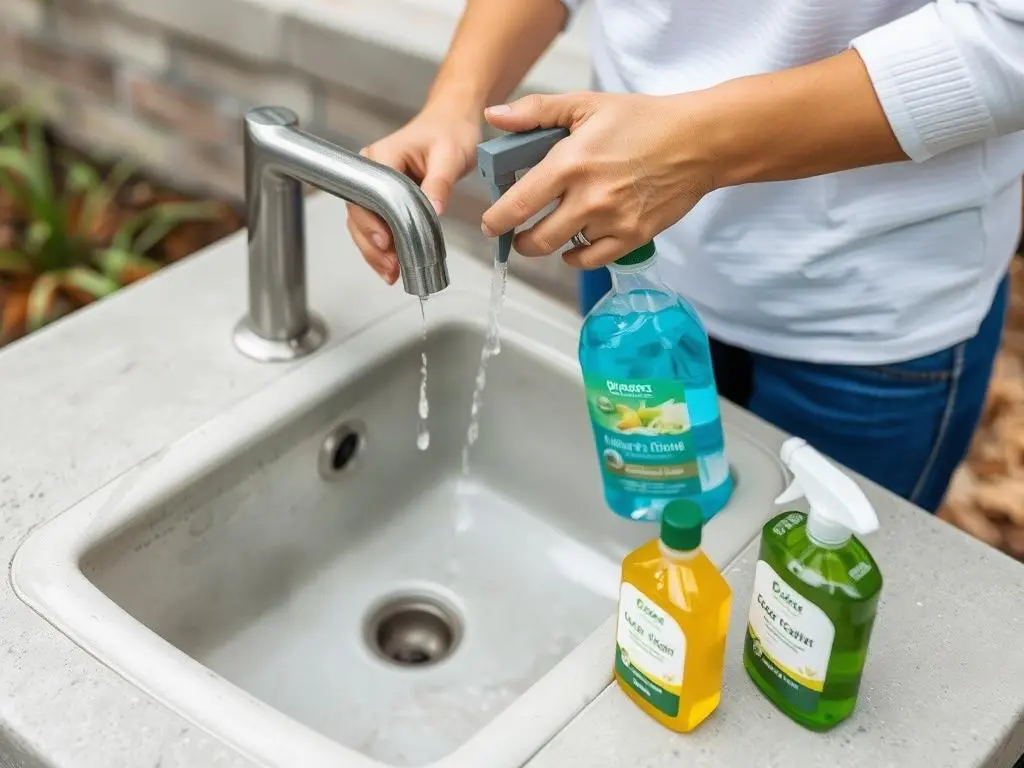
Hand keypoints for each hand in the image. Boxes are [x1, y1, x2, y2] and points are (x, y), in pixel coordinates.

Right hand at [347, 103, 480, 282]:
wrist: (453, 122)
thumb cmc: (450, 132)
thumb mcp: (449, 156)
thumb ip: (439, 183)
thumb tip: (433, 212)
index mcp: (380, 157)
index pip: (366, 195)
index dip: (372, 222)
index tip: (386, 243)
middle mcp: (371, 170)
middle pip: (359, 214)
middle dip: (372, 244)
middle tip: (391, 266)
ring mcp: (376, 185)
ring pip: (364, 223)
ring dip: (375, 251)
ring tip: (391, 273)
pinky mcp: (385, 197)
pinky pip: (377, 223)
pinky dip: (383, 246)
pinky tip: (393, 265)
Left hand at [480, 91, 717, 268]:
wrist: (697, 142)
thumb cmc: (643, 121)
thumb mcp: (586, 105)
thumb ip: (535, 112)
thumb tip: (494, 117)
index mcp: (571, 163)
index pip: (519, 204)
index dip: (496, 220)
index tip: (490, 224)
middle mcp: (589, 198)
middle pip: (536, 239)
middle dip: (519, 241)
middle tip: (516, 234)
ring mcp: (612, 221)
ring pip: (563, 250)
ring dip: (550, 244)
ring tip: (550, 230)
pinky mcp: (632, 237)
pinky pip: (591, 260)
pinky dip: (577, 255)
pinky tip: (575, 243)